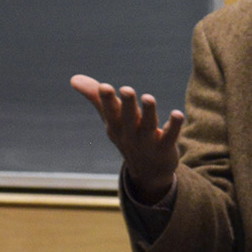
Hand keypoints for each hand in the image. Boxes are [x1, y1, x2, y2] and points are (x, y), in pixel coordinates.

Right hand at [70, 74, 183, 203]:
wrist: (148, 171)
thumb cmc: (127, 136)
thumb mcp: (111, 118)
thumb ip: (96, 97)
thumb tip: (73, 79)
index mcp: (116, 125)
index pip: (110, 111)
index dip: (107, 100)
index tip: (104, 86)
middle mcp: (130, 133)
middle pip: (128, 118)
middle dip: (128, 104)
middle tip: (126, 89)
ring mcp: (148, 142)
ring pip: (148, 126)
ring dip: (149, 112)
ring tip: (148, 98)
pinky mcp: (165, 147)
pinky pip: (170, 136)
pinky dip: (174, 126)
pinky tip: (178, 114)